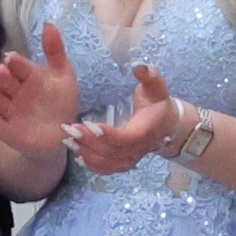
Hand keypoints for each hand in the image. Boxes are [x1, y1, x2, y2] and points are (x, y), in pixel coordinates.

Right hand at [0, 24, 76, 168]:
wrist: (63, 135)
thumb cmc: (61, 102)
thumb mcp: (63, 75)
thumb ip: (55, 51)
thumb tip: (49, 22)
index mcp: (28, 78)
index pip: (20, 67)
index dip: (16, 63)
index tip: (12, 58)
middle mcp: (15, 93)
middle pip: (6, 83)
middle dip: (2, 77)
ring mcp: (9, 112)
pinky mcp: (7, 130)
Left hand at [67, 61, 185, 173]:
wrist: (166, 124)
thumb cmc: (158, 103)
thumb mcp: (157, 87)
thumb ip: (149, 76)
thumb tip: (140, 65)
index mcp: (144, 132)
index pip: (125, 138)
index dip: (107, 134)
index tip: (89, 124)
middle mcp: (137, 150)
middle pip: (111, 152)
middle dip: (88, 141)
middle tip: (69, 129)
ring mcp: (130, 159)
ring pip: (106, 163)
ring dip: (86, 153)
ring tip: (68, 140)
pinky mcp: (123, 163)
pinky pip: (106, 169)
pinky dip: (91, 165)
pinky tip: (77, 155)